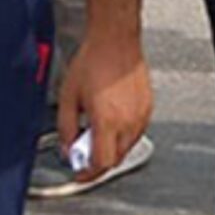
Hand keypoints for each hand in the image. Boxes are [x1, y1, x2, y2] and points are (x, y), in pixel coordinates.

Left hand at [56, 31, 152, 183]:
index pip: (101, 163)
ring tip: (96, 128)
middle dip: (98, 161)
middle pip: (116, 160)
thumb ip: (66, 129)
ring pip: (127, 148)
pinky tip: (110, 119)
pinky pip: (136, 133)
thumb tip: (67, 148)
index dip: (88, 174)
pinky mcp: (148, 108)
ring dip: (111, 147)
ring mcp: (141, 116)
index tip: (79, 174)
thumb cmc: (94, 61)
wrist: (115, 41)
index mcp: (107, 121)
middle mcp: (128, 122)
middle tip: (82, 149)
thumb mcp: (68, 97)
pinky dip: (122, 135)